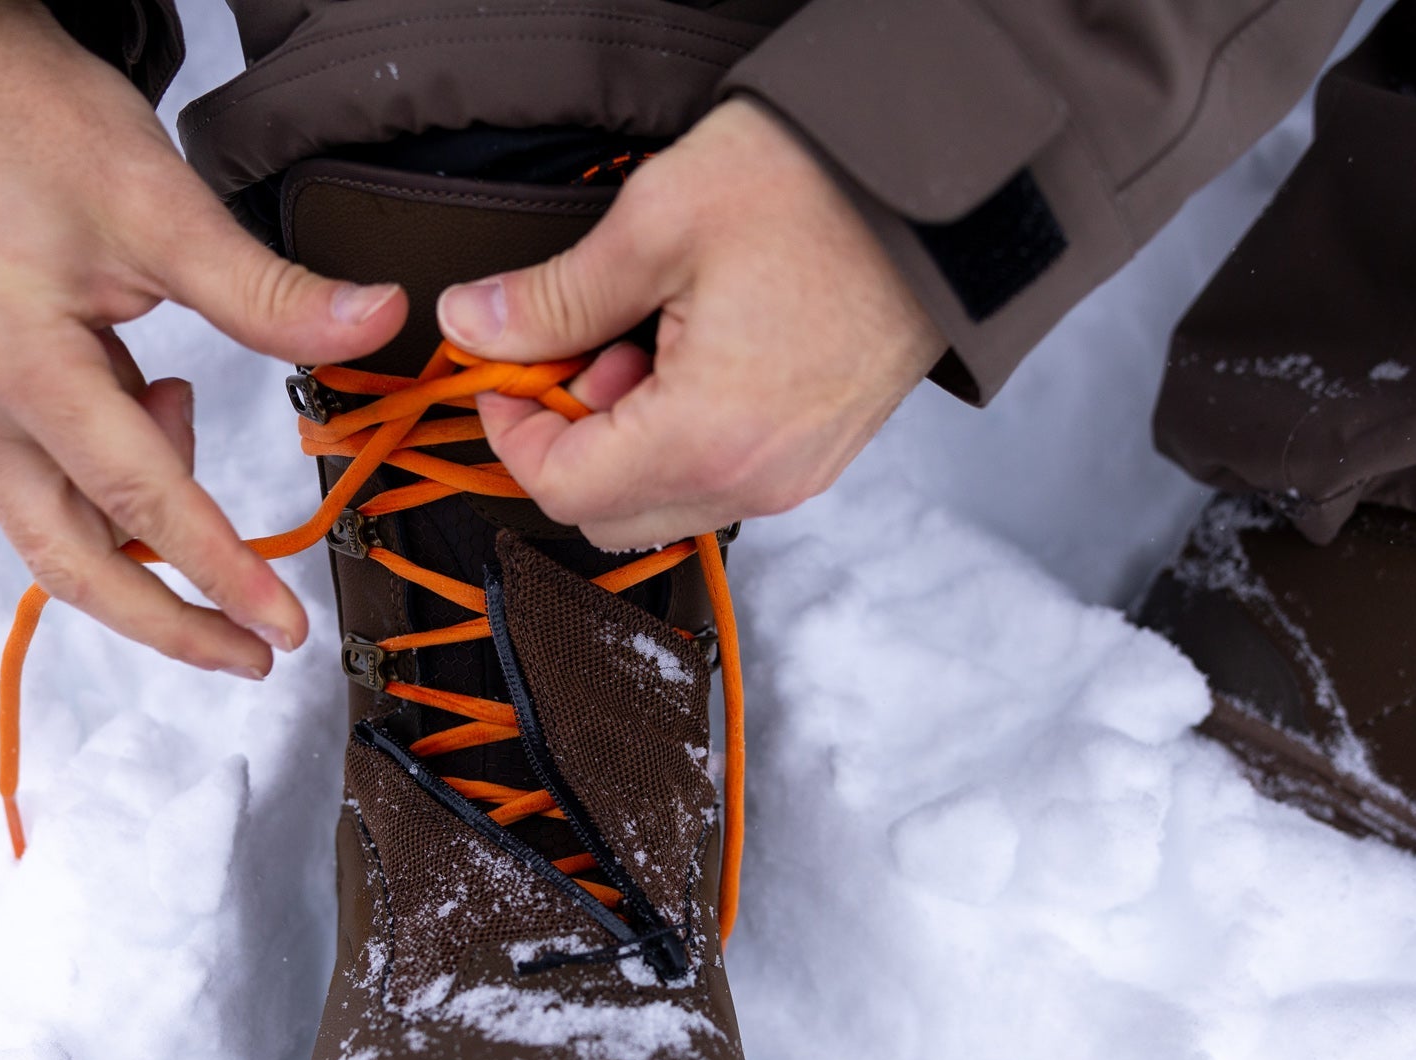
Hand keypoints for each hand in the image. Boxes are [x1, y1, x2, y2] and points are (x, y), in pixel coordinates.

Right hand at [0, 0, 404, 676]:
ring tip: (201, 466)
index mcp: (13, 360)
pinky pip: (43, 477)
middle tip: (254, 652)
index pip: (136, 500)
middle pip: (70, 559)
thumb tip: (379, 324)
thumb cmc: (31, 120)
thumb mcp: (162, 202)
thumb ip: (268, 292)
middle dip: (166, 619)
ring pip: (53, 528)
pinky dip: (113, 479)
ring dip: (139, 547)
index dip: (218, 572)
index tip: (282, 629)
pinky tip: (155, 403)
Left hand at [437, 98, 942, 550]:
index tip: (501, 370)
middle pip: (609, 516)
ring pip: (665, 501)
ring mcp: (795, 476)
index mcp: (706, 439)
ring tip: (642, 339)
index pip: (563, 491)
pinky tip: (691, 353)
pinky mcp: (821, 455)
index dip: (511, 434)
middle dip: (568, 443)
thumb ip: (553, 298)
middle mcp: (754, 481)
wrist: (943, 186)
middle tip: (576, 350)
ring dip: (625, 440)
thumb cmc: (814, 192)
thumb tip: (472, 325)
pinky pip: (720, 477)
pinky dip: (680, 435)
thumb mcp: (656, 225)